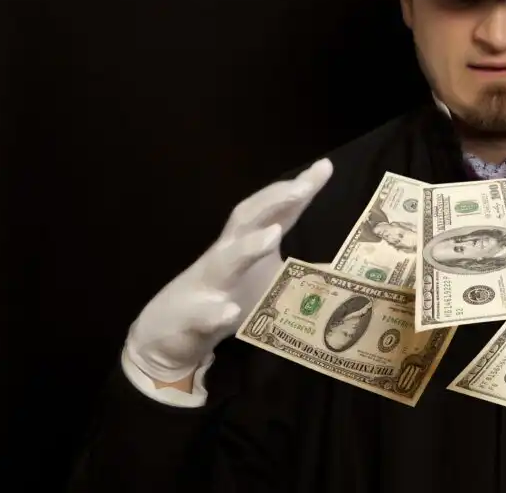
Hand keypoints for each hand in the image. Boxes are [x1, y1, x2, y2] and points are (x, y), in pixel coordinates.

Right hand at [125, 158, 333, 382]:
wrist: (167, 337)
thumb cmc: (223, 299)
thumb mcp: (262, 279)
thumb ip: (292, 266)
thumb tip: (339, 266)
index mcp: (244, 244)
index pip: (273, 211)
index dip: (297, 190)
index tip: (324, 168)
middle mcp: (224, 256)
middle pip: (245, 220)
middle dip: (272, 201)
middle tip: (301, 187)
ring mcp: (205, 286)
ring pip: (223, 262)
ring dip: (248, 248)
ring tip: (273, 235)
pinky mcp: (191, 319)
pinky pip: (202, 315)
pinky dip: (214, 312)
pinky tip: (228, 311)